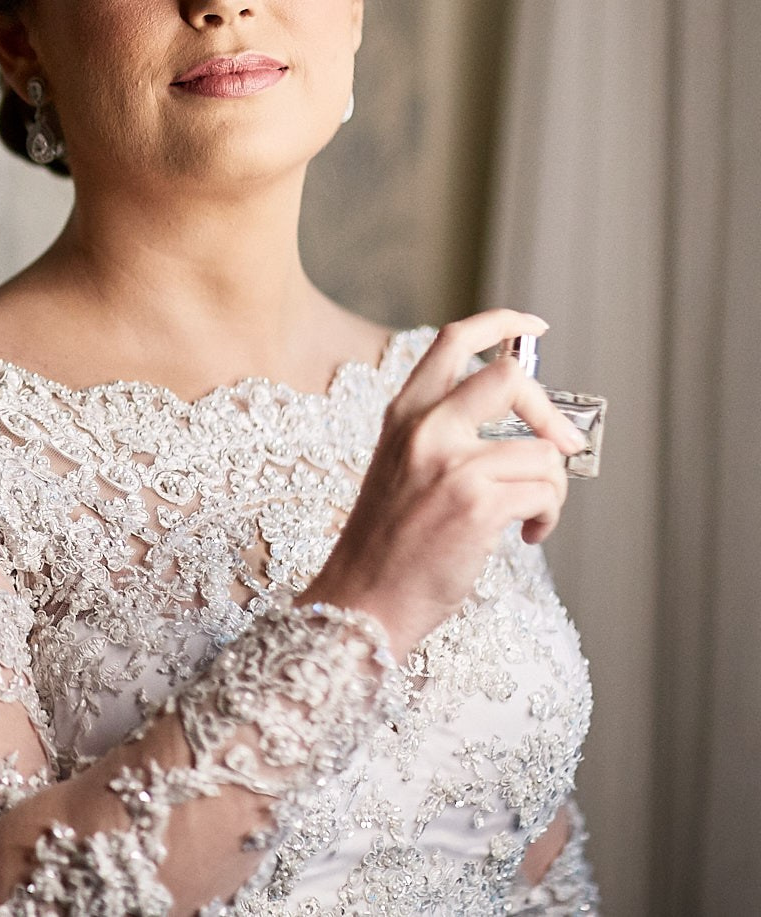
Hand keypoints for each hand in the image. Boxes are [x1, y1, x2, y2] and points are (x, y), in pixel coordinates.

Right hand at [300, 309, 586, 661]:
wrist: (362, 599)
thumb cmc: (388, 544)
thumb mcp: (403, 469)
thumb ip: (446, 436)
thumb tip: (526, 427)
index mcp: (403, 415)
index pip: (453, 341)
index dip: (502, 325)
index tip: (534, 328)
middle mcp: (424, 429)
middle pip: (510, 378)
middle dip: (550, 411)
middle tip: (562, 442)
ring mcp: (451, 465)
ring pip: (543, 451)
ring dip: (552, 488)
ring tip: (531, 516)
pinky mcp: (477, 504)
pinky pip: (545, 492)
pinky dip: (547, 517)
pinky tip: (527, 536)